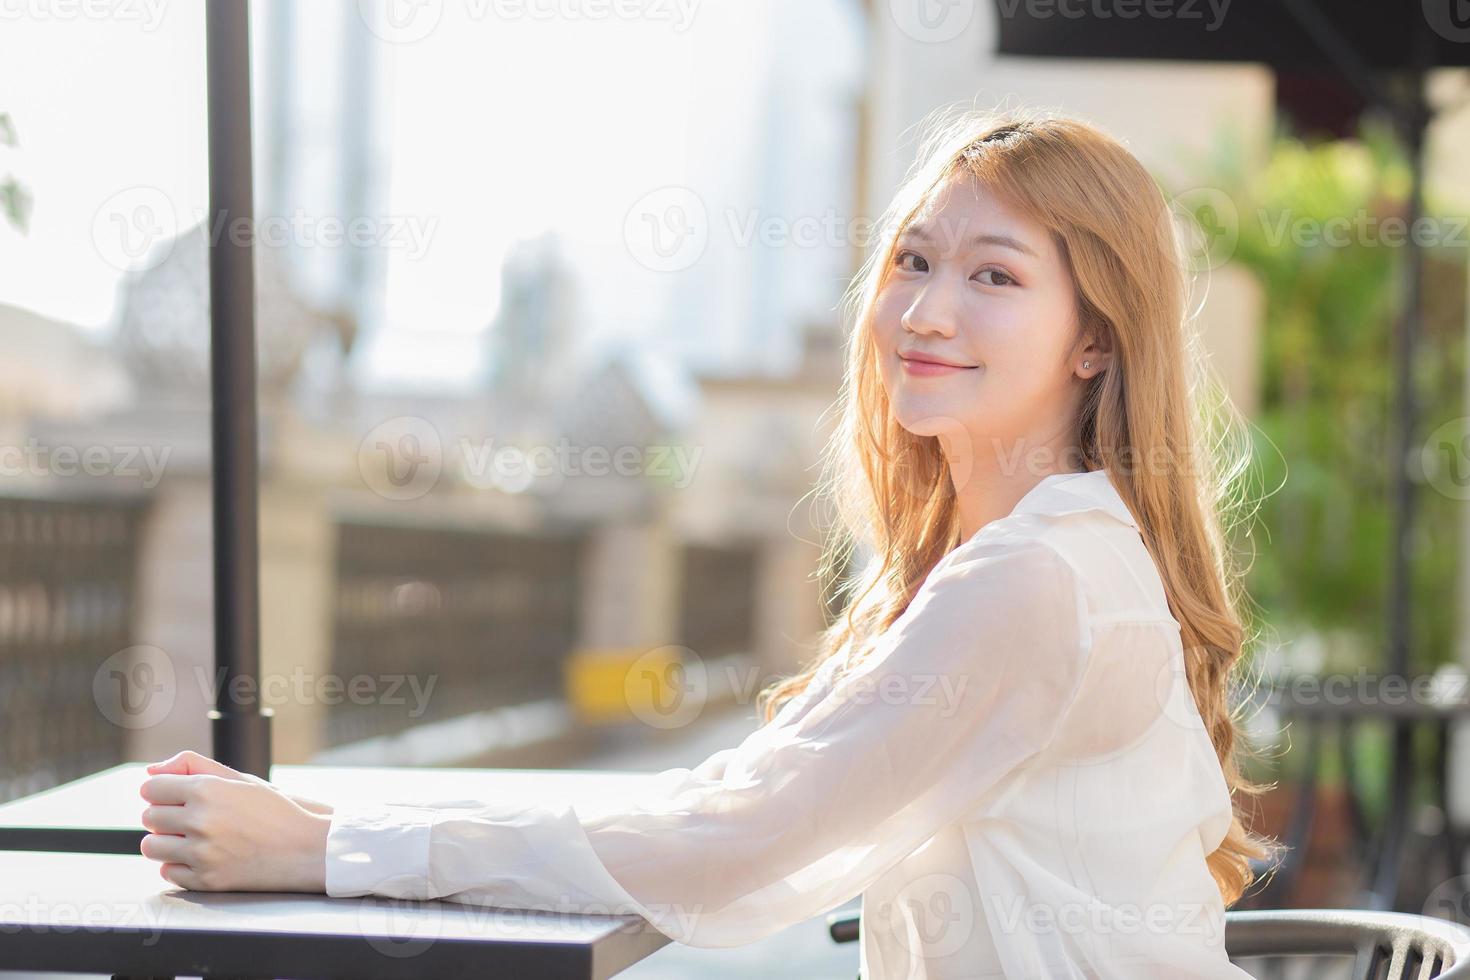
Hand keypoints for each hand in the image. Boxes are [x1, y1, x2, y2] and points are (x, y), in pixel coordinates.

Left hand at [138, 751, 331, 892]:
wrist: (305, 849)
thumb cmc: (275, 811)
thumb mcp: (241, 779)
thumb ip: (194, 766)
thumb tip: (151, 771)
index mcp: (208, 790)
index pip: (152, 788)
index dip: (161, 791)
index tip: (173, 796)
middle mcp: (201, 821)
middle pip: (149, 817)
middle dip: (164, 815)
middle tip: (188, 818)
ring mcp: (201, 853)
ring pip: (151, 847)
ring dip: (165, 841)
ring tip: (190, 838)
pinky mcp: (205, 880)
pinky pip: (167, 872)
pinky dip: (178, 865)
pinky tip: (201, 856)